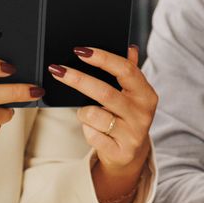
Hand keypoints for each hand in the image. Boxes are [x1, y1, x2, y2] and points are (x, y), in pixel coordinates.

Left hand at [47, 44, 157, 202]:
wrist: (131, 155)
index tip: (80, 51)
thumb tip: (129, 47)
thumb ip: (129, 71)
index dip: (102, 58)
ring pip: (94, 115)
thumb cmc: (126, 117)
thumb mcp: (132, 95)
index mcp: (146, 94)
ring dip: (83, 112)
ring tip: (89, 114)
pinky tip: (94, 130)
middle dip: (77, 79)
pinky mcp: (121, 152)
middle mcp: (142, 113)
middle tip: (57, 70)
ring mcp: (133, 134)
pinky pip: (92, 135)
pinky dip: (87, 129)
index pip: (125, 70)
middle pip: (104, 92)